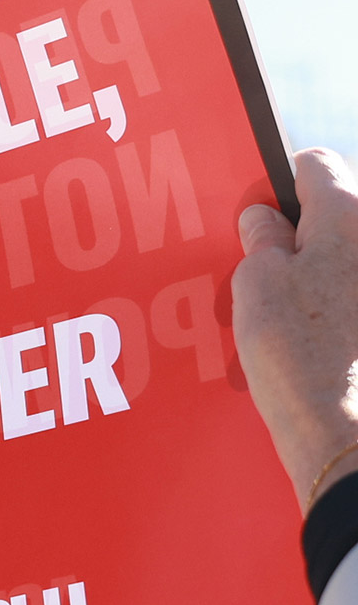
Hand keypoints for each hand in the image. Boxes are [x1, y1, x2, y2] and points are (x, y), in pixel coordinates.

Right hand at [233, 148, 357, 512]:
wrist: (352, 439)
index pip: (313, 165)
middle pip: (340, 215)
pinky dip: (343, 314)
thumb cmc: (302, 358)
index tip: (261, 217)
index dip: (281, 185)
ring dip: (326, 281)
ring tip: (292, 325)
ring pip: (350, 265)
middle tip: (270, 278)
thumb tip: (265, 220)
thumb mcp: (258, 288)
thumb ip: (262, 241)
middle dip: (306, 237)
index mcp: (349, 213)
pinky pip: (356, 303)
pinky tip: (319, 350)